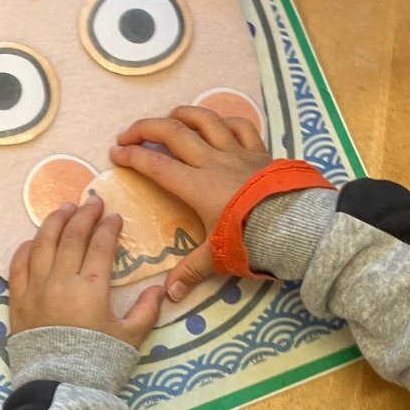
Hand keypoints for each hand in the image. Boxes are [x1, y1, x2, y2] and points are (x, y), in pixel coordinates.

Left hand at [9, 197, 164, 348]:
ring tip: (64, 208)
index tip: (114, 216)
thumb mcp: (129, 338)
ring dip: (54, 222)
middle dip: (84, 215)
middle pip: (72, 237)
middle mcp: (61, 280)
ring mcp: (35, 289)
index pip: (100, 245)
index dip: (108, 227)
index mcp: (90, 287)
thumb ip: (146, 311)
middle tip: (92, 201)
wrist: (58, 390)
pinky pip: (17, 266)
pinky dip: (25, 249)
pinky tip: (33, 239)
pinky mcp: (17, 301)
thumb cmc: (97, 363)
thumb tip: (160, 289)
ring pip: (42, 244)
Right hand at [111, 105, 271, 300]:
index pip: (156, 165)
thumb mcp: (217, 257)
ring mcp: (237, 152)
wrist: (294, 226)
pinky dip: (225, 120)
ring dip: (182, 114)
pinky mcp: (259, 151)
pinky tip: (216, 122)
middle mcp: (213, 162)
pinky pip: (241, 126)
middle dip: (145, 129)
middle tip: (127, 135)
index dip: (132, 157)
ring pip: (206, 120)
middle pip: (173, 133)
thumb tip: (170, 295)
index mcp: (197, 186)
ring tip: (168, 118)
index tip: (115, 154)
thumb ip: (191, 272)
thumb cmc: (252, 239)